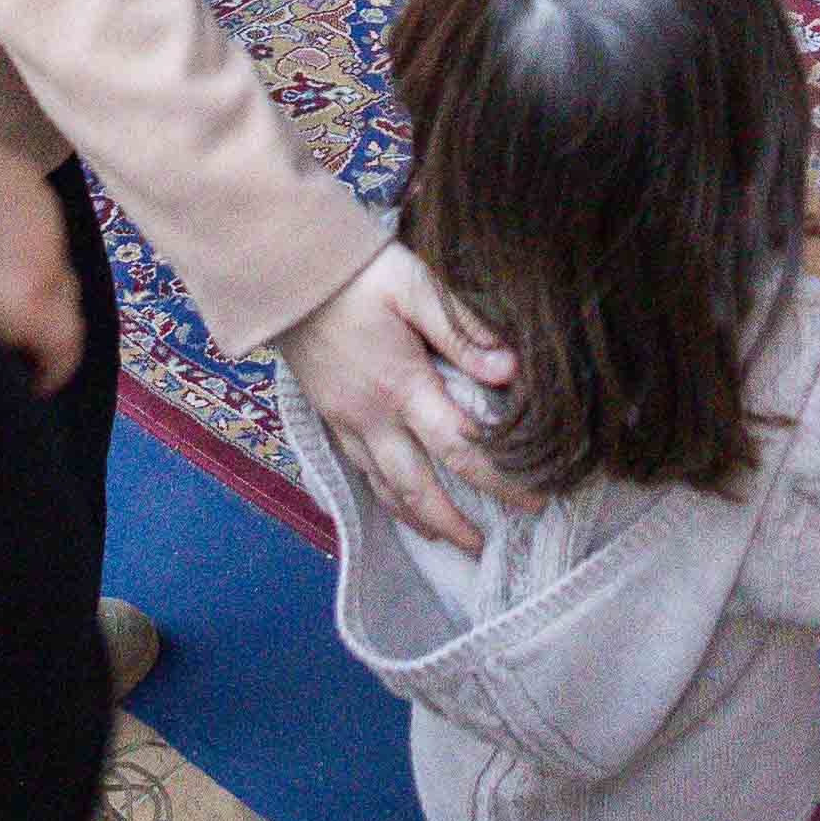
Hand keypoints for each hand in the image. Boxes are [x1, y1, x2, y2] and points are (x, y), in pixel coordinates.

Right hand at [281, 240, 519, 546]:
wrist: (285, 273)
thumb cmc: (357, 272)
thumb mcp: (416, 287)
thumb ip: (464, 332)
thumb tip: (512, 370)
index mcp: (402, 385)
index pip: (461, 448)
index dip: (500, 480)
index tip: (534, 499)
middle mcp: (373, 416)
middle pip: (419, 488)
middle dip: (455, 524)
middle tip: (488, 548)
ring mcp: (346, 421)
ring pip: (385, 488)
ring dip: (419, 519)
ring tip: (448, 539)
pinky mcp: (328, 416)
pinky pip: (360, 471)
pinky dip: (384, 497)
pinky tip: (398, 503)